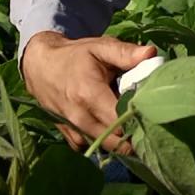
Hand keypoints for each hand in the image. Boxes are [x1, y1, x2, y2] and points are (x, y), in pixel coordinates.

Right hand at [20, 31, 156, 153]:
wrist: (40, 66)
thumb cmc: (75, 56)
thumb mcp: (100, 48)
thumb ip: (126, 53)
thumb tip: (152, 54)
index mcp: (89, 94)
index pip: (121, 119)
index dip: (140, 118)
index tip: (153, 112)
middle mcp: (80, 117)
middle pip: (116, 139)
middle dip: (134, 133)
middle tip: (147, 121)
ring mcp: (73, 129)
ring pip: (106, 146)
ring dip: (121, 139)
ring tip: (133, 124)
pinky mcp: (69, 136)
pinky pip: (92, 146)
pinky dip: (104, 141)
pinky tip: (112, 128)